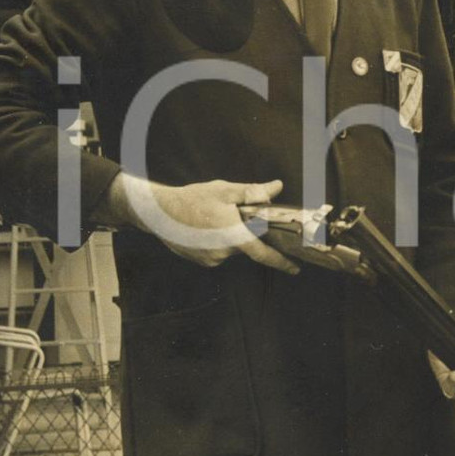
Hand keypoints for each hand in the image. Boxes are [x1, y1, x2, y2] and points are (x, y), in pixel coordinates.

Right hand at [116, 174, 299, 273]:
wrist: (158, 213)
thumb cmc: (193, 199)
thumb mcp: (225, 191)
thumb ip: (253, 192)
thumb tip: (277, 188)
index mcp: (234, 236)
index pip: (264, 254)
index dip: (282, 262)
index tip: (296, 268)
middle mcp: (224, 252)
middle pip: (247, 246)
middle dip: (246, 233)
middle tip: (234, 216)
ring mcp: (212, 259)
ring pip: (232, 249)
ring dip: (231, 236)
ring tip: (214, 219)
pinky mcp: (202, 261)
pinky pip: (219, 252)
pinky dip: (219, 242)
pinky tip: (206, 228)